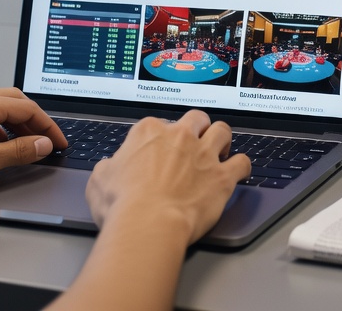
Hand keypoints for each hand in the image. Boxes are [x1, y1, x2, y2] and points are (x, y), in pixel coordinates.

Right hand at [86, 111, 249, 243]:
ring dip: (222, 139)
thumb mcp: (99, 179)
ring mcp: (204, 154)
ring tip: (219, 150)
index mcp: (149, 132)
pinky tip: (239, 172)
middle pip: (196, 118)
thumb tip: (110, 167)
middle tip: (194, 143)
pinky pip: (242, 162)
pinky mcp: (222, 176)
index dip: (160, 139)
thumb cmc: (122, 204)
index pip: (159, 124)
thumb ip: (109, 166)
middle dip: (197, 128)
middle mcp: (180, 137)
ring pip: (223, 131)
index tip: (160, 151)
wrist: (148, 223)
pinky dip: (242, 166)